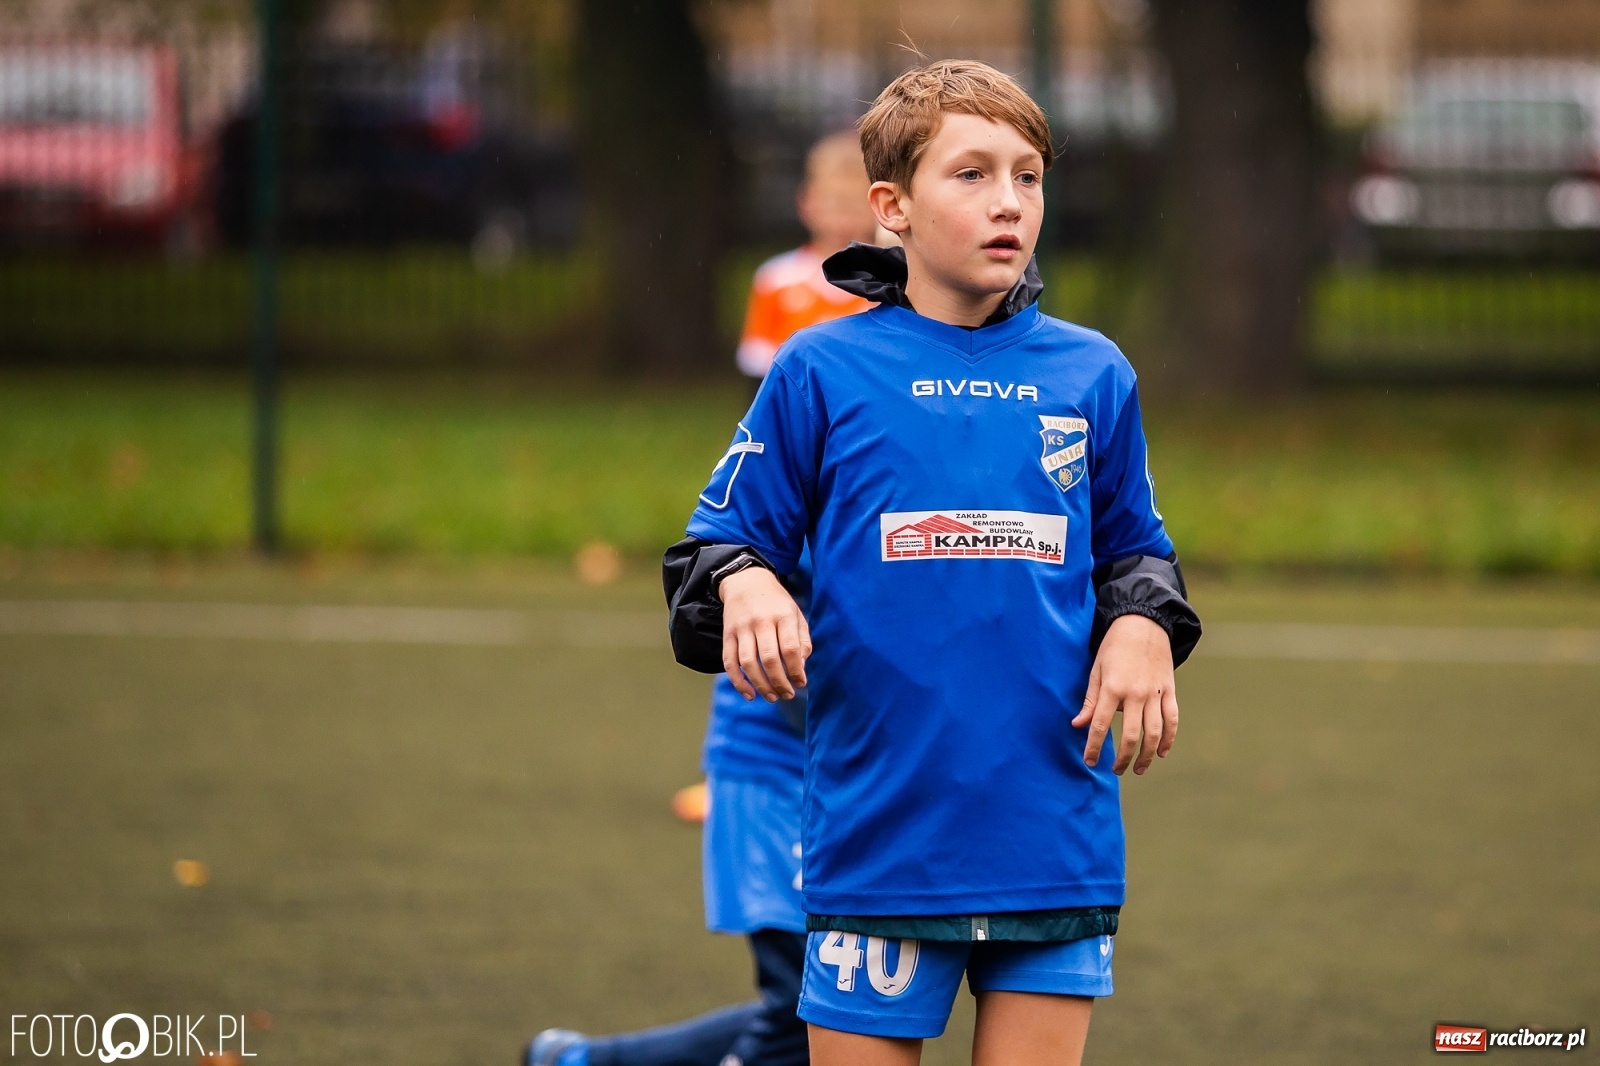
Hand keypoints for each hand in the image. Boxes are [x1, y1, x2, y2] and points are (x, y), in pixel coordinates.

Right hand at [720, 567, 810, 701]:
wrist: (746, 581)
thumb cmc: (776, 603)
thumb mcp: (795, 614)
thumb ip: (802, 641)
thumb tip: (800, 669)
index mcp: (782, 616)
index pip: (790, 649)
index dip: (796, 671)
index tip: (801, 683)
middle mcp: (761, 621)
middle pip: (769, 659)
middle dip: (780, 682)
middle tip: (787, 695)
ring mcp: (742, 628)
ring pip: (749, 663)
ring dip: (761, 685)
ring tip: (772, 697)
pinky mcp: (727, 634)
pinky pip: (729, 662)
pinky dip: (738, 682)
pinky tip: (749, 694)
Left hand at [1071, 613, 1177, 775]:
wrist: (1144, 623)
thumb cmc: (1114, 646)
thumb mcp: (1097, 669)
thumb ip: (1090, 700)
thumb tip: (1078, 725)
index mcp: (1113, 687)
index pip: (1101, 725)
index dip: (1094, 747)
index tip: (1090, 762)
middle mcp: (1136, 693)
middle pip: (1132, 735)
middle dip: (1123, 758)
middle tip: (1116, 770)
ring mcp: (1156, 693)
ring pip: (1154, 732)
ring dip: (1147, 755)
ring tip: (1139, 769)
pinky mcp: (1170, 690)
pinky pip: (1172, 720)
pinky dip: (1168, 739)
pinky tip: (1161, 752)